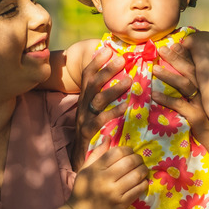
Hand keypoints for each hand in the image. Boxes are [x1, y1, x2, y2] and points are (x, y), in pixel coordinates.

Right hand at [69, 141, 147, 208]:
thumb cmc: (82, 191)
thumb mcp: (85, 170)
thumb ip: (97, 153)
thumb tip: (108, 137)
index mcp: (96, 169)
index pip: (117, 152)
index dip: (127, 149)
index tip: (129, 152)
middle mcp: (105, 179)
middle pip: (130, 161)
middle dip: (138, 158)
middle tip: (138, 160)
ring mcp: (115, 192)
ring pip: (137, 175)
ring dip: (143, 170)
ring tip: (142, 170)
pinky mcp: (122, 203)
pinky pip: (139, 189)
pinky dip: (143, 183)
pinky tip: (141, 182)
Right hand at [72, 46, 129, 167]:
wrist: (80, 159)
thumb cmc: (93, 132)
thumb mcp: (96, 112)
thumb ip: (104, 97)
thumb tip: (122, 79)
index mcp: (84, 99)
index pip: (87, 76)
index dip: (96, 62)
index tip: (107, 49)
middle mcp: (83, 106)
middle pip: (92, 84)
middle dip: (106, 70)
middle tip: (122, 59)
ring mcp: (84, 119)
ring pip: (97, 100)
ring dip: (112, 88)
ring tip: (129, 80)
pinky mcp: (89, 132)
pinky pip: (101, 120)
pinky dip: (114, 111)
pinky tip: (126, 106)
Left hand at [153, 46, 208, 162]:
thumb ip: (203, 92)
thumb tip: (190, 80)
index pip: (199, 65)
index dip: (187, 54)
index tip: (175, 44)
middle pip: (190, 70)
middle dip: (176, 58)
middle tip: (162, 49)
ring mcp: (204, 104)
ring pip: (185, 84)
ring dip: (169, 76)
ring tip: (154, 69)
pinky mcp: (198, 117)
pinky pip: (180, 105)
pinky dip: (167, 99)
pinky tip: (155, 95)